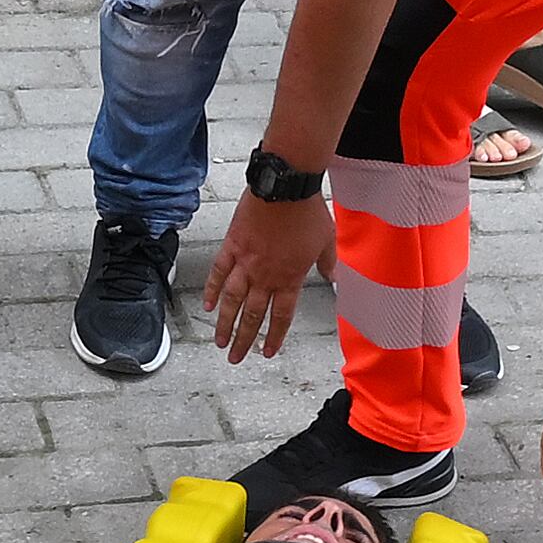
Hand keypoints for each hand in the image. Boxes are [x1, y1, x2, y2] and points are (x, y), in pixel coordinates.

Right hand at [206, 187, 335, 359]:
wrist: (285, 185)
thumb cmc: (307, 210)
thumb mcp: (327, 240)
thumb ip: (328, 264)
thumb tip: (334, 278)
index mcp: (290, 278)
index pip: (280, 316)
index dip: (273, 336)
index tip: (267, 351)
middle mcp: (265, 275)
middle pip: (251, 316)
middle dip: (244, 340)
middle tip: (236, 357)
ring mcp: (245, 262)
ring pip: (231, 301)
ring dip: (224, 324)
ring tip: (219, 341)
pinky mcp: (232, 245)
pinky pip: (218, 273)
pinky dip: (212, 290)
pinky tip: (208, 306)